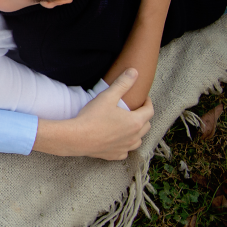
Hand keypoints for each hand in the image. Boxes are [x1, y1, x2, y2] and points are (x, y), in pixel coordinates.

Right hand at [35, 68, 153, 159]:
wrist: (77, 137)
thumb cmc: (92, 117)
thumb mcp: (107, 96)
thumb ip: (122, 84)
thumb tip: (135, 71)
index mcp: (136, 122)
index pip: (149, 110)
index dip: (148, 102)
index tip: (143, 98)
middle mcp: (134, 137)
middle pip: (146, 125)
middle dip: (143, 116)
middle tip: (135, 110)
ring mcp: (125, 147)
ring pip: (138, 140)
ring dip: (137, 132)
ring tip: (128, 126)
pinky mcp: (115, 155)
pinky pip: (126, 151)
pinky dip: (125, 145)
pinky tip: (119, 141)